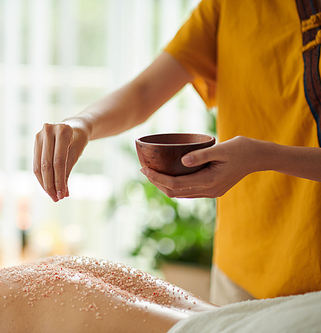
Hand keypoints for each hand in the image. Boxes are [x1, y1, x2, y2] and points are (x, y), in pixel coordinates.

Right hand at [33, 122, 89, 201]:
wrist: (74, 126)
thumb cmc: (78, 141)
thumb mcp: (76, 154)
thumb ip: (68, 172)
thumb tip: (63, 194)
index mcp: (62, 131)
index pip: (59, 161)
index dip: (59, 180)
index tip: (62, 195)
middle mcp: (48, 130)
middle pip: (46, 164)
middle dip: (51, 184)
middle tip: (56, 198)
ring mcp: (39, 135)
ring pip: (39, 165)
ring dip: (44, 183)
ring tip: (52, 195)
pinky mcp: (35, 141)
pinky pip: (36, 163)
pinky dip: (41, 177)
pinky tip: (47, 187)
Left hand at [140, 136, 258, 197]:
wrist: (260, 157)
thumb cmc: (242, 149)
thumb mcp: (222, 148)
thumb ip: (202, 155)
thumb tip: (182, 160)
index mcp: (209, 181)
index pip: (175, 183)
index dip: (157, 178)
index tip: (144, 169)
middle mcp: (209, 190)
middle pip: (174, 191)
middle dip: (157, 182)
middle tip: (143, 170)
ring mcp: (211, 192)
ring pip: (181, 194)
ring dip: (164, 185)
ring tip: (152, 173)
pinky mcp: (213, 189)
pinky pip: (189, 191)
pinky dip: (176, 185)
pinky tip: (168, 176)